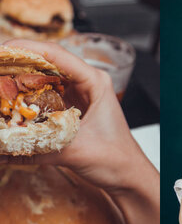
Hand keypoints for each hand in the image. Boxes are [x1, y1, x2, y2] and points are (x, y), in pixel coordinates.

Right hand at [0, 39, 146, 192]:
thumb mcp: (74, 151)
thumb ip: (35, 149)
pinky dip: (31, 99)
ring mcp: (81, 96)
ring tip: (2, 85)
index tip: (2, 51)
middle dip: (20, 65)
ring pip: (47, 80)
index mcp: (95, 82)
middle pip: (49, 65)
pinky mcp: (75, 109)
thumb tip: (3, 149)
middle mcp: (88, 84)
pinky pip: (49, 97)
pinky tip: (14, 105)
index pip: (57, 55)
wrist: (127, 174)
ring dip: (23, 82)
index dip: (27, 49)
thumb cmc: (114, 159)